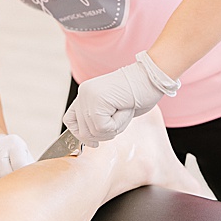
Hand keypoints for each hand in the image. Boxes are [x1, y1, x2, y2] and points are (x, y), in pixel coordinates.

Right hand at [0, 133, 33, 187]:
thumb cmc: (16, 157)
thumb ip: (31, 169)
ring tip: (3, 188)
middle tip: (13, 188)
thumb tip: (37, 187)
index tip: (24, 184)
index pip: (18, 164)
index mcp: (14, 143)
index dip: (22, 177)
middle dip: (9, 183)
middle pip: (3, 170)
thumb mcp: (26, 156)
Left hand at [62, 51, 179, 145]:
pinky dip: (118, 124)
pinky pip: (103, 128)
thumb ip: (99, 120)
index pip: (70, 120)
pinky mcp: (97, 101)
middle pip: (83, 132)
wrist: (151, 78)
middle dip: (103, 135)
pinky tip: (124, 109)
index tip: (94, 142)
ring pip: (94, 132)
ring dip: (113, 129)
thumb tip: (90, 141)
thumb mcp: (114, 109)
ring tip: (123, 111)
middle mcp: (83, 94)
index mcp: (85, 94)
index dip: (80, 134)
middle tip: (119, 120)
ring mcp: (88, 96)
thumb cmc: (139, 93)